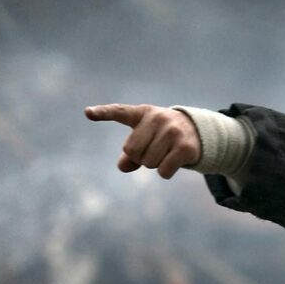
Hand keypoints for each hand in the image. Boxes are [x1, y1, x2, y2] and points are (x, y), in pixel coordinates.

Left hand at [85, 104, 201, 178]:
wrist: (197, 131)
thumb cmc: (162, 135)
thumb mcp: (144, 138)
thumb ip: (129, 154)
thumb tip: (123, 166)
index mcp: (142, 113)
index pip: (119, 111)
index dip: (103, 113)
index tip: (87, 112)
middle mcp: (157, 118)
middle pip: (132, 151)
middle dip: (140, 157)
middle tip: (154, 148)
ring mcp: (172, 131)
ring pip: (148, 163)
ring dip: (154, 164)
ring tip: (166, 152)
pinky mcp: (184, 147)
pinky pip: (163, 171)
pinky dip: (165, 172)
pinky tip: (174, 161)